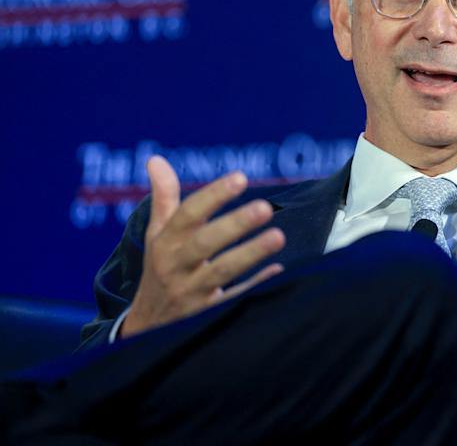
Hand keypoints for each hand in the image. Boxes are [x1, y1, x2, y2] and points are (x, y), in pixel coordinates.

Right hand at [121, 156, 285, 337]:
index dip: (213, 196)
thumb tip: (156, 159)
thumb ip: (164, 198)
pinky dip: (255, 286)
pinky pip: (233, 300)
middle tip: (265, 207)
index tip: (240, 177)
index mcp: (165, 242)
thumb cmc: (161, 268)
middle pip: (205, 244)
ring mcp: (191, 292)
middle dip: (234, 225)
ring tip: (278, 236)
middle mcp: (176, 266)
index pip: (188, 215)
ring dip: (250, 254)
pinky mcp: (205, 315)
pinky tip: (278, 271)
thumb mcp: (157, 235)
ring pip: (221, 272)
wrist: (147, 327)